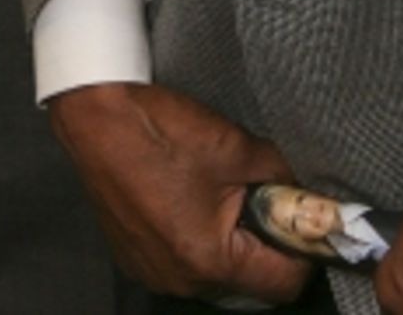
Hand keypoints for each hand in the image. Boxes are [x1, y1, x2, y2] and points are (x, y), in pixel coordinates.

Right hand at [48, 80, 313, 303]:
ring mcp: (154, 273)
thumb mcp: (237, 147)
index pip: (284, 283)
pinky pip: (185, 263)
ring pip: (217, 275)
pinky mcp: (136, 258)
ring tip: (225, 194)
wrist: (96, 118)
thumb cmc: (163, 131)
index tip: (303, 218)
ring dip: (231, 244)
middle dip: (265, 247)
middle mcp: (181, 281)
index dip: (304, 251)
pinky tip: (192, 198)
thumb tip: (306, 194)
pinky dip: (199, 240)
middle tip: (265, 200)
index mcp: (210, 261)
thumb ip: (280, 178)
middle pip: (249, 284)